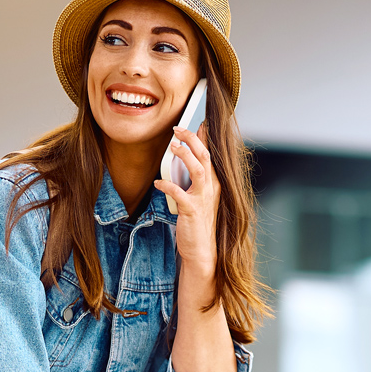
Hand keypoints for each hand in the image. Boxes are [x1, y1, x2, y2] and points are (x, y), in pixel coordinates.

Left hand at [155, 124, 218, 288]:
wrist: (201, 250)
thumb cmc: (197, 222)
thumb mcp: (198, 196)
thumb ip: (194, 178)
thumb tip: (186, 159)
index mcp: (213, 183)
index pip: (211, 154)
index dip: (204, 136)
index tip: (197, 121)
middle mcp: (211, 188)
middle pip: (205, 156)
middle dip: (192, 139)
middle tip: (177, 128)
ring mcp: (203, 199)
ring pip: (198, 170)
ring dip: (185, 156)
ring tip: (172, 146)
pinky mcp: (192, 211)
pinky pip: (180, 194)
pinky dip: (168, 185)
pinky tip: (158, 182)